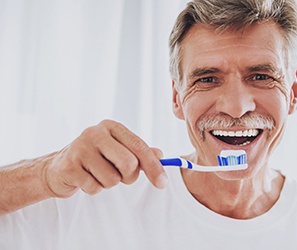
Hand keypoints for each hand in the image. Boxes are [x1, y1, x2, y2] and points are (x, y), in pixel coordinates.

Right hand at [43, 120, 167, 197]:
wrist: (59, 168)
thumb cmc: (95, 158)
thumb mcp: (118, 150)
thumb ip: (139, 152)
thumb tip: (161, 155)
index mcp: (111, 127)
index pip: (139, 146)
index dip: (154, 166)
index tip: (163, 183)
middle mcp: (95, 132)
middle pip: (129, 163)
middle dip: (129, 177)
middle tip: (120, 176)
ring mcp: (79, 148)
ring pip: (112, 179)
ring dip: (109, 183)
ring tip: (98, 174)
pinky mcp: (69, 166)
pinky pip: (95, 188)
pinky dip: (94, 188)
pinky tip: (85, 179)